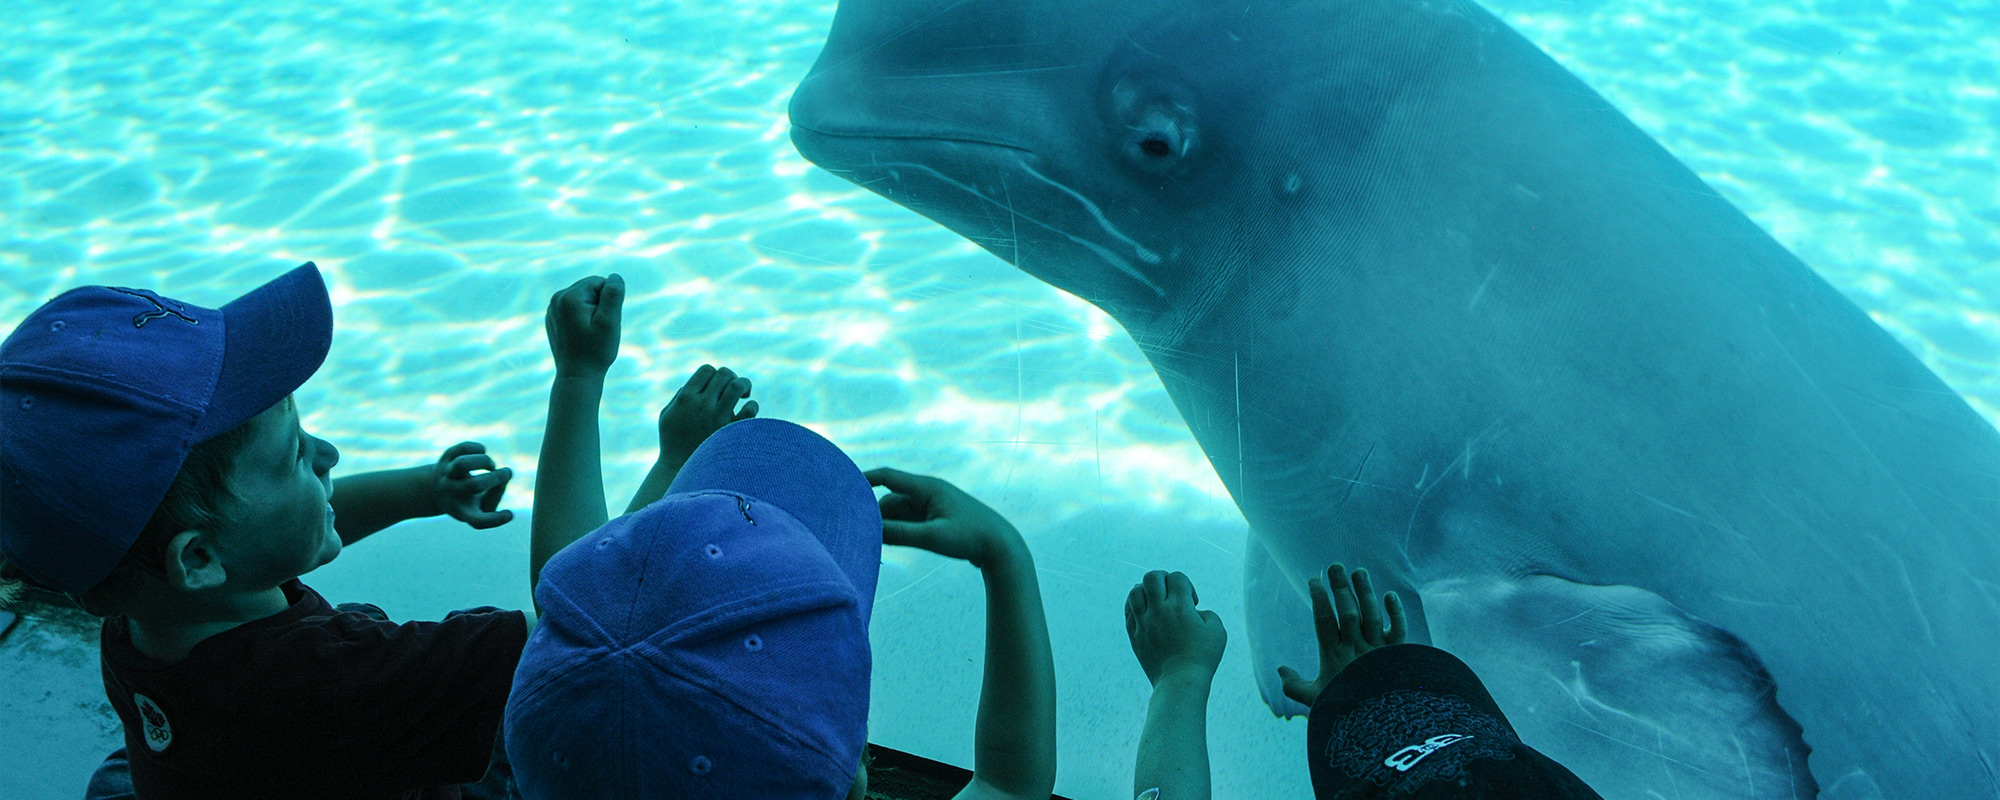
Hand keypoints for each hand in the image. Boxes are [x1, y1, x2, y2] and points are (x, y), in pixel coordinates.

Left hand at [428, 442, 514, 528]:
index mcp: (463, 511)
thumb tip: (505, 475)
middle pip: (474, 485)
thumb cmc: (469, 499)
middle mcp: (451, 494)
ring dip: (485, 462)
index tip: (509, 513)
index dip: (494, 520)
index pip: (477, 521)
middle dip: (496, 477)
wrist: (436, 488)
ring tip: (489, 465)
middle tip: (507, 473)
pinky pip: (464, 448)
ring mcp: (445, 474)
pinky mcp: (446, 456)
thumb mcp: (483, 503)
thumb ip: (497, 492)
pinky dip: (479, 449)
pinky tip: (482, 454)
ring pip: (462, 463)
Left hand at [545, 274, 622, 375]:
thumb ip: (613, 296)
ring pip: (583, 298)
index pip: (600, 282)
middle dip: (600, 304)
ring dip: (591, 311)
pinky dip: (582, 318)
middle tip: (598, 329)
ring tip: (590, 333)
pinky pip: (573, 308)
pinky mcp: (553, 318)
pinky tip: (581, 335)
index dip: (609, 301)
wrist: (577, 376)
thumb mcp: (610, 322)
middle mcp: (556, 299)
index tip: (603, 322)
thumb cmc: (596, 351)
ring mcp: (552, 309)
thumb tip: (614, 277)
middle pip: (590, 288)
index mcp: (569, 297)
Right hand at [657, 365, 757, 466]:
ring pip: (738, 385)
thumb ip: (681, 394)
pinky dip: (752, 406)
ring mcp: (718, 418)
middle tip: (733, 390)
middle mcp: (702, 405)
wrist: (680, 472)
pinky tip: (747, 412)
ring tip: (744, 395)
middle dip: (731, 377)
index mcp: (685, 398)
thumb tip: (701, 381)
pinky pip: (751, 409)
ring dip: (745, 385)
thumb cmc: (674, 442)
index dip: (714, 374)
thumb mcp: (667, 415)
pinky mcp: (731, 432)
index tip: (716, 385)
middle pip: (725, 374)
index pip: (707, 370)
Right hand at [866, 468, 1018, 567]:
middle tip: (855, 532)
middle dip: (873, 514)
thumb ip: (901, 534)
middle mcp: (927, 492)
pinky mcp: (935, 518)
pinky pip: (908, 521)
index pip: (887, 477)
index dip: (863, 480)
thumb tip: (871, 531)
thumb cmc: (971, 538)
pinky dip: (897, 531)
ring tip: (871, 545)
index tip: (841, 487)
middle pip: (889, 499)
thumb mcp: (933, 537)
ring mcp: (931, 505)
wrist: (1002, 546)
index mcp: (927, 488)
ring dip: (885, 526)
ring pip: (897, 513)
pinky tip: (887, 547)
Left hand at [1125, 570, 1226, 686]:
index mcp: (1180, 607)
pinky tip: (1144, 611)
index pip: (1177, 577)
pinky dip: (1135, 606)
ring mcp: (1144, 623)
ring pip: (1135, 592)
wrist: (1180, 682)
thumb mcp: (1217, 631)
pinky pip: (1128, 611)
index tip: (1192, 603)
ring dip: (1146, 591)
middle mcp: (1159, 611)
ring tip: (1156, 600)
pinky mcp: (1134, 636)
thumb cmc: (1202, 657)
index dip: (1186, 584)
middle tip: (1171, 594)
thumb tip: (1194, 611)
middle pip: (1152, 577)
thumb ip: (1208, 614)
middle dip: (1163, 579)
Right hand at [1277, 563, 1406, 708]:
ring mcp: (1378, 650)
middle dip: (1340, 588)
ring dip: (1365, 592)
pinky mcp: (1398, 654)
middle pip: (1347, 612)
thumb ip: (1294, 686)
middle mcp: (1356, 649)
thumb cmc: (1346, 711)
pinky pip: (1398, 630)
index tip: (1314, 579)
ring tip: (1359, 572)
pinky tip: (1389, 595)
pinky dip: (1395, 612)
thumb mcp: (1315, 700)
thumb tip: (1280, 670)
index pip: (1324, 621)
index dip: (1318, 598)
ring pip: (1371, 615)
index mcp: (1333, 656)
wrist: (1381, 723)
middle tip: (1335, 566)